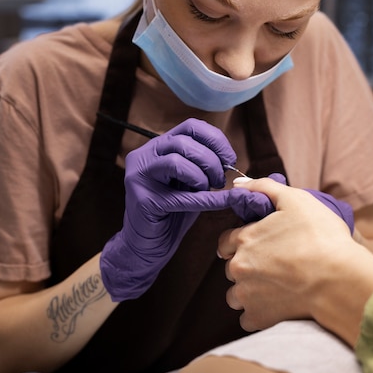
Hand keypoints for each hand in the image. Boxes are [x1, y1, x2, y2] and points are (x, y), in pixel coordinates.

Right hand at [100, 118, 235, 301]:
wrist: (149, 245)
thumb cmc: (173, 213)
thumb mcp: (191, 183)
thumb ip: (206, 167)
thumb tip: (233, 162)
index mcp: (158, 146)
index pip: (191, 127)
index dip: (216, 140)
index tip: (230, 159)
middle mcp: (143, 155)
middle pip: (184, 142)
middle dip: (211, 161)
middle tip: (221, 181)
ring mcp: (139, 176)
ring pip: (177, 161)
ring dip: (202, 176)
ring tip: (210, 190)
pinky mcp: (143, 200)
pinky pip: (181, 195)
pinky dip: (208, 199)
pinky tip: (223, 202)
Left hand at [218, 177, 359, 330]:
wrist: (339, 279)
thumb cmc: (321, 237)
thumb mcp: (295, 199)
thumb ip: (264, 187)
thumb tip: (239, 183)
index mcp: (244, 239)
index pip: (225, 241)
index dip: (239, 242)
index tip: (256, 245)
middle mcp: (238, 268)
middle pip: (232, 268)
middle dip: (247, 267)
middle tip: (274, 265)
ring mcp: (246, 295)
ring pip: (236, 295)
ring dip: (250, 291)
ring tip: (276, 287)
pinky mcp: (258, 318)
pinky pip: (248, 318)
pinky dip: (259, 313)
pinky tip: (278, 305)